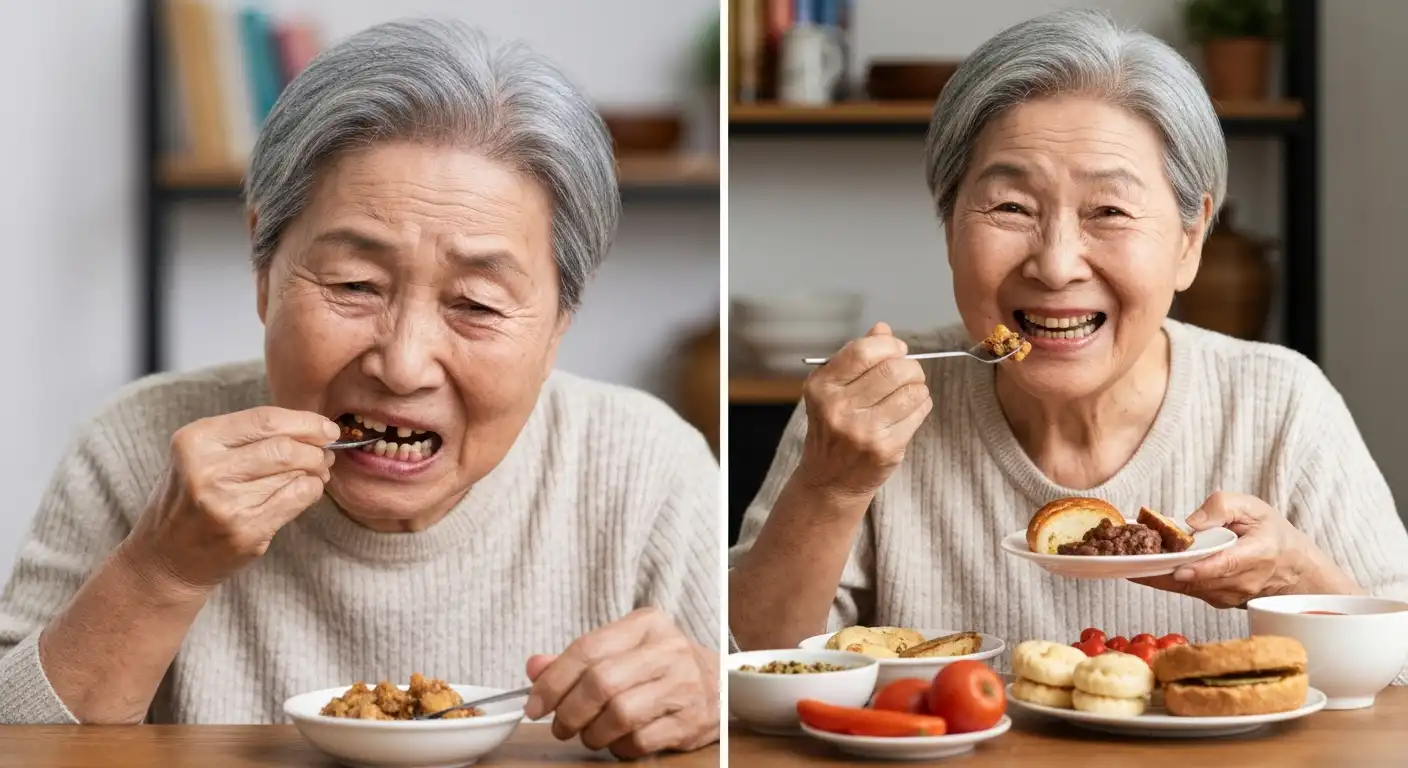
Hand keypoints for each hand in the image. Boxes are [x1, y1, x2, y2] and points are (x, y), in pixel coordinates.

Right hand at [123, 406, 339, 591]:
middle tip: (325, 453)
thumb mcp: (198, 457)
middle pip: (284, 446)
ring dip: (316, 470)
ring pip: (294, 472)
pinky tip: (308, 490)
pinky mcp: (245, 530)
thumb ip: (244, 438)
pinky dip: (311, 490)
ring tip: (318, 471)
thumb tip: (310, 428)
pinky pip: (297, 499)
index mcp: (194, 441)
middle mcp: (206, 469)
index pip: (265, 419)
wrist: (163, 560)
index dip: (305, 422)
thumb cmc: (188, 500)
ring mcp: (225, 502)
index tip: (326, 427)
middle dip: (315, 448)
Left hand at [523, 607, 718, 758]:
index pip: (587, 649)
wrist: (719, 684)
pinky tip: (617, 740)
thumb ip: (576, 659)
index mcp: (646, 624)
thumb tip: (535, 668)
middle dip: (569, 712)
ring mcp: (683, 685)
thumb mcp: (622, 649)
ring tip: (589, 734)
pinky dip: (619, 747)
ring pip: (620, 714)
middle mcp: (668, 650)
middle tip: (560, 725)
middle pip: (601, 683)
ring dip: (592, 733)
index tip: (535, 704)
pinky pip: (640, 740)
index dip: (553, 681)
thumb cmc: (659, 666)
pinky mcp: (691, 720)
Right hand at [796, 322, 931, 500]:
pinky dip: (921, 406)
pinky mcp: (885, 448)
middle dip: (909, 366)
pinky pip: (919, 412)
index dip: (889, 345)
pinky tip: (909, 411)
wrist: (829, 480)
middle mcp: (838, 407)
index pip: (864, 350)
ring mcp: (862, 430)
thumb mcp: (832, 389)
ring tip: (908, 394)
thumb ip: (856, 357)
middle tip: (908, 373)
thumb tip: (882, 329)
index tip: (897, 350)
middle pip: (894, 368)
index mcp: (822, 386)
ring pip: (912, 390)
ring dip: (918, 387)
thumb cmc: (833, 429)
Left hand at [1132, 491, 1360, 607]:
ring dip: (1157, 575)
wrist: (1292, 567)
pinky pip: (1186, 590)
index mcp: (1257, 554)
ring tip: (1128, 559)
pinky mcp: (1216, 601)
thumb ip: (1221, 507)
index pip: (1226, 565)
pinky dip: (1165, 578)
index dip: (1200, 569)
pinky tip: (1143, 565)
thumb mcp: (1252, 507)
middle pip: (1198, 580)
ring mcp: (1229, 596)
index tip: (1177, 568)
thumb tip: (1190, 523)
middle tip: (1129, 558)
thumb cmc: (1270, 532)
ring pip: (1188, 587)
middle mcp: (1243, 582)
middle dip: (1163, 570)